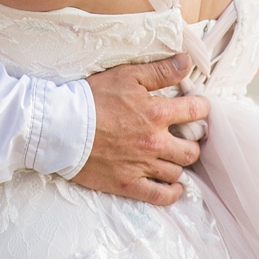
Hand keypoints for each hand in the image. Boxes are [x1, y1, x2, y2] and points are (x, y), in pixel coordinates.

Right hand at [72, 54, 209, 205]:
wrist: (58, 126)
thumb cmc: (89, 98)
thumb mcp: (125, 76)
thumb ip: (159, 71)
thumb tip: (186, 62)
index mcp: (157, 114)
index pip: (196, 112)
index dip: (200, 108)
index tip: (196, 108)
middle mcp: (155, 143)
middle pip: (191, 149)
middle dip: (191, 141)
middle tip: (184, 136)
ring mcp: (142, 166)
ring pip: (177, 171)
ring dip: (177, 163)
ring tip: (171, 156)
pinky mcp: (128, 184)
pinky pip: (161, 196)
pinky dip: (172, 192)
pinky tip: (173, 185)